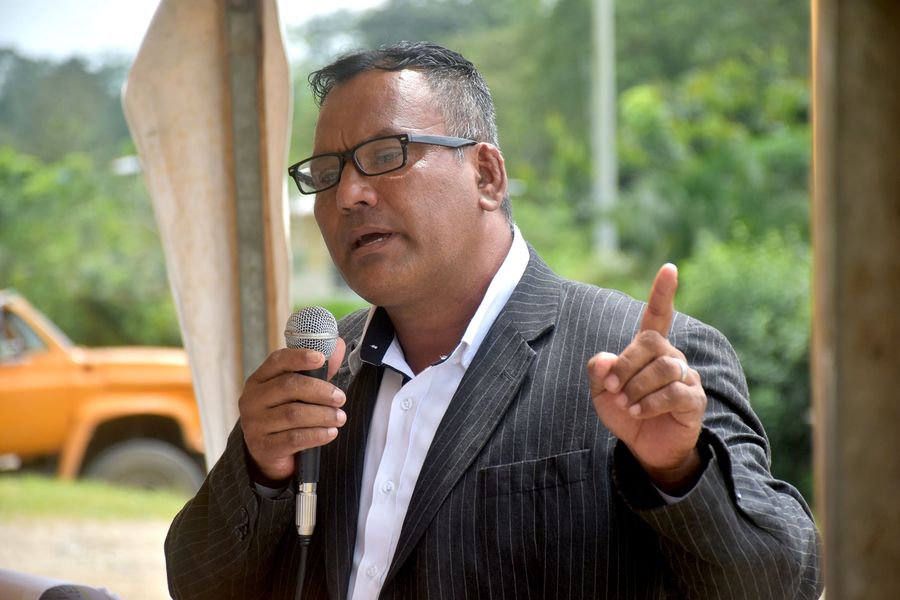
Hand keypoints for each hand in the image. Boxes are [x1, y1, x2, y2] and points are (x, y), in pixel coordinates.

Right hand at [239, 340, 346, 484]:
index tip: (321, 358)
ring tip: (340, 418)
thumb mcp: (299, 392)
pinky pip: (294, 438)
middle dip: (320, 391)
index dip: (300, 357)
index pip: (278, 361)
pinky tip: (331, 433)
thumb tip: (339, 346)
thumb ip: (318, 370)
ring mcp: (255, 424)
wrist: (269, 454)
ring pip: (293, 414)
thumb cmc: (286, 415)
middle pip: (289, 386)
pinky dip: (317, 435)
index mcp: (259, 379)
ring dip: (322, 415)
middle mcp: (252, 399)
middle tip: (340, 398)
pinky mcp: (263, 447)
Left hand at [587, 264, 706, 494]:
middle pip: (652, 342)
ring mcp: (687, 378)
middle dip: (627, 364)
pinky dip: (651, 402)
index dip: (663, 293)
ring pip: (665, 367)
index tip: (669, 268)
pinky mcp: (695, 401)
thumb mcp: (601, 392)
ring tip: (626, 404)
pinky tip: (638, 412)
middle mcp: (672, 357)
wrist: (644, 448)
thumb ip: (598, 371)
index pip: (659, 315)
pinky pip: (675, 392)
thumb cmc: (625, 412)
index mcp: (649, 349)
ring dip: (637, 386)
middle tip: (611, 388)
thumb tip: (605, 359)